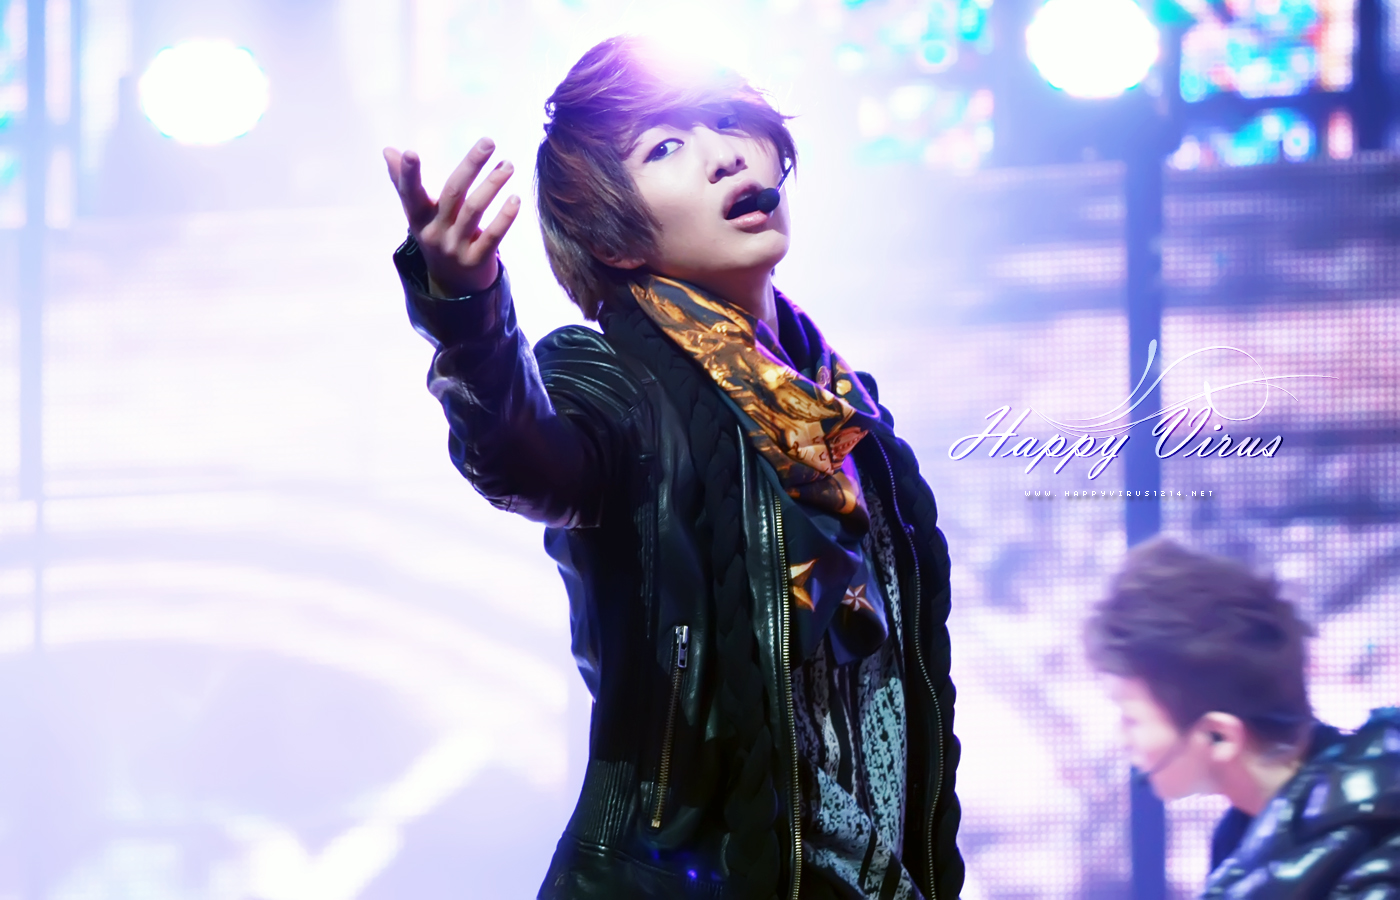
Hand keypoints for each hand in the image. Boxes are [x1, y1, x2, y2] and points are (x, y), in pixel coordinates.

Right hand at [384, 138, 521, 296]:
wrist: (454, 287)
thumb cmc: (437, 239)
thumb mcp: (419, 216)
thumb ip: (405, 184)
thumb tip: (389, 151)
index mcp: (419, 219)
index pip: (410, 194)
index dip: (408, 175)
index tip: (408, 152)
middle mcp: (435, 233)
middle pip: (452, 193)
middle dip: (470, 165)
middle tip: (488, 142)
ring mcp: (456, 248)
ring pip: (474, 210)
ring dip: (492, 184)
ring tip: (508, 165)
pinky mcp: (477, 260)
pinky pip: (493, 236)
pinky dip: (505, 217)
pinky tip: (515, 199)